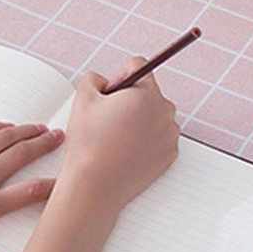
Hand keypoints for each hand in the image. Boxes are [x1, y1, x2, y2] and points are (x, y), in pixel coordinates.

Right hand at [60, 57, 178, 214]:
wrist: (96, 185)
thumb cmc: (89, 143)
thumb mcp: (82, 98)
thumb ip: (93, 78)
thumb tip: (103, 81)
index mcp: (146, 93)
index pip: (138, 66)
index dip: (119, 77)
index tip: (109, 95)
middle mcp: (165, 111)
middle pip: (148, 91)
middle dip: (130, 99)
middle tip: (108, 119)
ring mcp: (170, 134)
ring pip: (154, 114)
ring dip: (138, 119)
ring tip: (116, 137)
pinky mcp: (170, 154)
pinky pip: (158, 136)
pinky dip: (145, 139)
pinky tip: (125, 149)